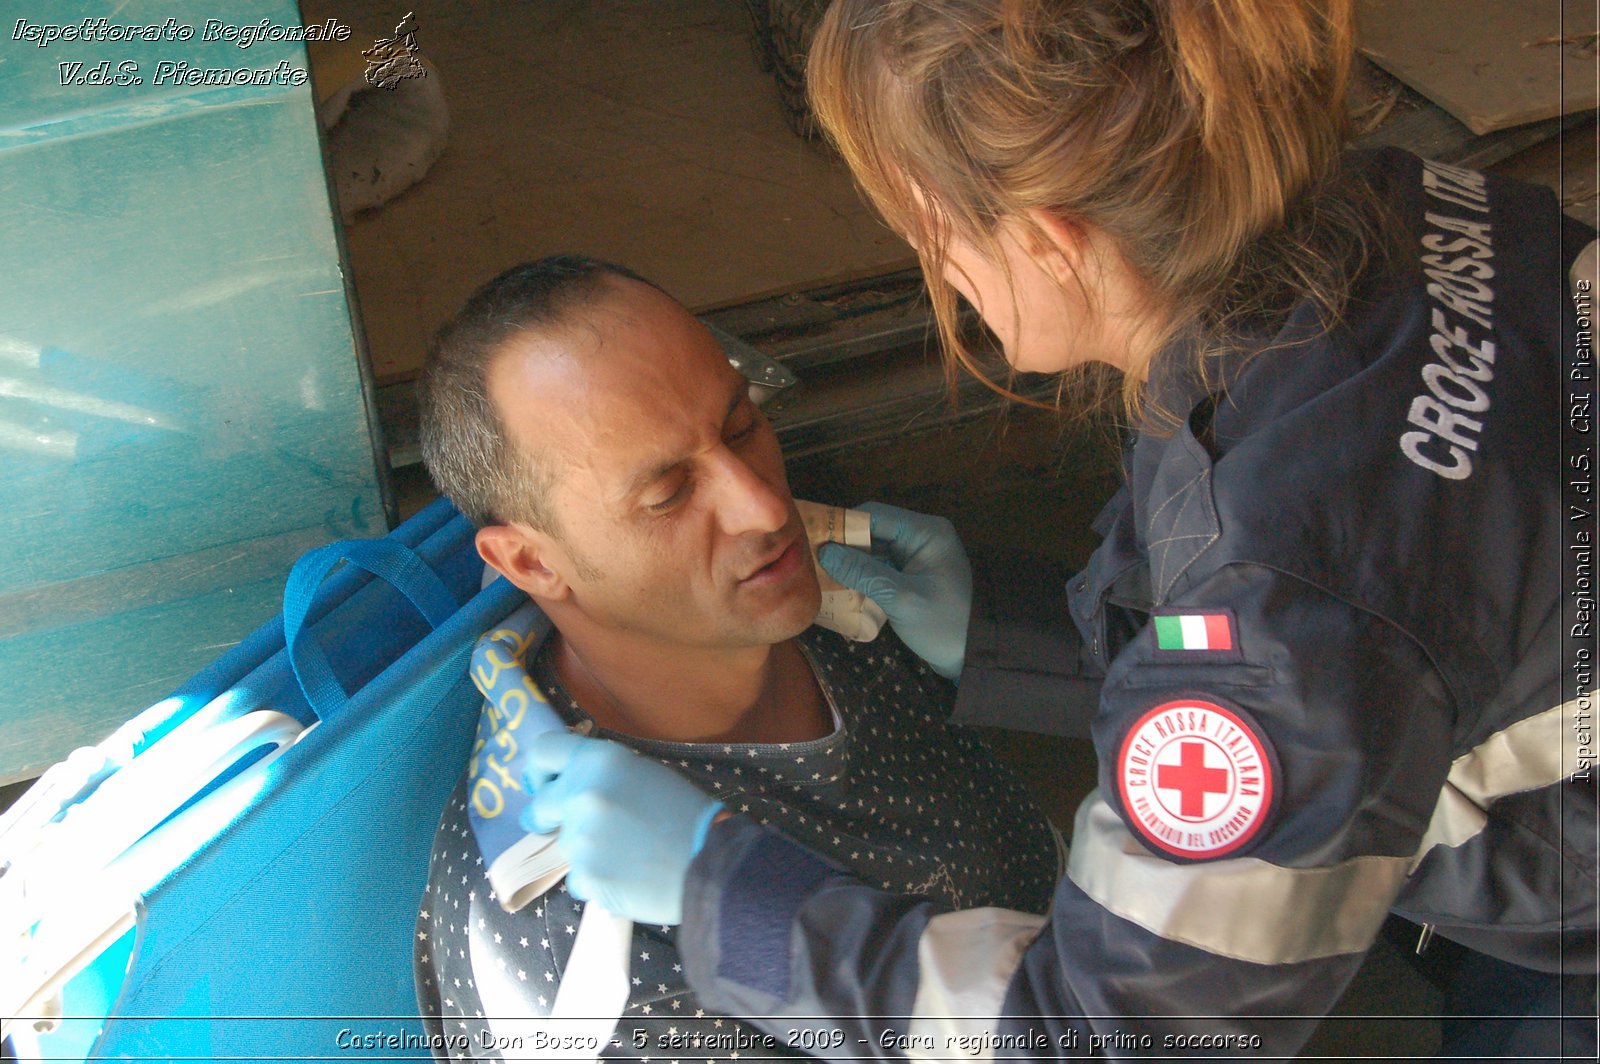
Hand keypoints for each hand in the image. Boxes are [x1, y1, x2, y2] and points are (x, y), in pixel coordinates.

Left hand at [521, 730, 722, 924]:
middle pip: (541, 805)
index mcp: (599, 761)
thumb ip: (600, 776)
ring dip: (586, 852)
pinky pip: (578, 879)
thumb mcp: (643, 774)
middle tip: (585, 827)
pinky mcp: (585, 877)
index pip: (543, 751)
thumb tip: (566, 789)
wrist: (711, 862)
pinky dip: (598, 880)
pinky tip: (629, 876)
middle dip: (552, 817)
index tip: (544, 784)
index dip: (540, 770)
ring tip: (628, 855)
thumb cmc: (685, 813)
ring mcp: (579, 839)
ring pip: (565, 846)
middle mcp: (581, 795)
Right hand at [818, 501, 971, 679]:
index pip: (874, 515)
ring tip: (819, 574)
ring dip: (849, 563)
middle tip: (811, 561)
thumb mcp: (900, 598)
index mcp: (925, 532)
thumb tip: (825, 551)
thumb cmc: (942, 624)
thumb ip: (863, 572)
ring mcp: (916, 556)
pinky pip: (879, 566)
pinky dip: (861, 575)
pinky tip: (839, 587)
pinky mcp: (911, 575)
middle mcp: (920, 536)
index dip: (843, 525)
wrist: (972, 655)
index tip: (813, 542)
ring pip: (872, 549)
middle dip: (843, 546)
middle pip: (871, 531)